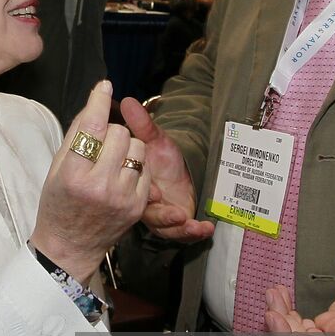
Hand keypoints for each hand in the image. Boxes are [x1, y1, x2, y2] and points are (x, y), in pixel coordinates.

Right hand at [31, 81, 148, 282]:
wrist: (70, 247)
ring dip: (127, 147)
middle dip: (111, 132)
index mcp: (73, 174)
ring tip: (112, 159)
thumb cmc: (58, 203)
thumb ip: (76, 134)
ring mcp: (121, 197)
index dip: (99, 101)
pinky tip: (122, 175)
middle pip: (118, 133)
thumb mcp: (57, 167)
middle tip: (101, 143)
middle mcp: (99, 186)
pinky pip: (146, 168)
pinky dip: (135, 165)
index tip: (104, 86)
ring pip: (137, 148)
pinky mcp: (137, 206)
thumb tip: (96, 100)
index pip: (91, 127)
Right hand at [121, 98, 213, 243]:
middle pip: (153, 216)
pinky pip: (184, 234)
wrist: (180, 173)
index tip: (156, 193)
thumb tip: (127, 101)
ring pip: (168, 228)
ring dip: (180, 229)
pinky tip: (206, 228)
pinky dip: (195, 233)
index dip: (147, 194)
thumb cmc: (164, 159)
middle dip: (164, 217)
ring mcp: (163, 218)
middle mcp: (149, 205)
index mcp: (138, 186)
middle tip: (176, 215)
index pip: (138, 193)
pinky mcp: (178, 225)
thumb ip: (142, 125)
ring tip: (191, 224)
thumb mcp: (156, 141)